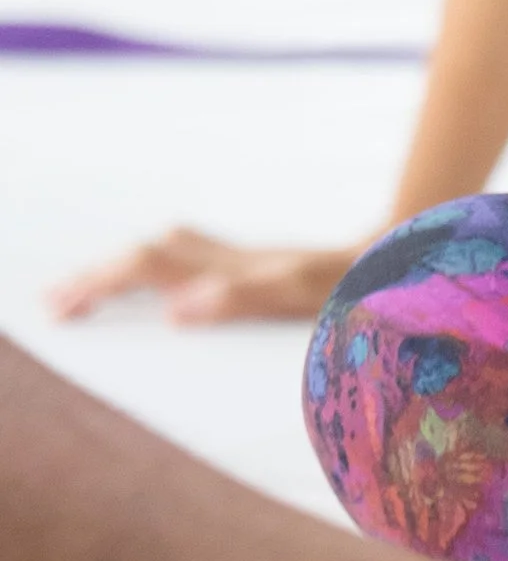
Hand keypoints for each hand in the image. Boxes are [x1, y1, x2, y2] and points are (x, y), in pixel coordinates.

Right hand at [51, 226, 357, 326]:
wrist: (399, 257)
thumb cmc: (351, 281)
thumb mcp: (298, 292)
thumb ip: (241, 296)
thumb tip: (178, 308)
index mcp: (228, 268)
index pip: (148, 265)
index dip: (103, 280)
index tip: (65, 305)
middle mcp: (232, 259)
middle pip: (149, 256)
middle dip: (99, 277)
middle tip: (56, 304)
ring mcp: (247, 260)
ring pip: (169, 252)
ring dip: (125, 269)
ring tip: (88, 293)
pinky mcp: (262, 269)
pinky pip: (196, 261)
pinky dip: (159, 270)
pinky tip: (163, 289)